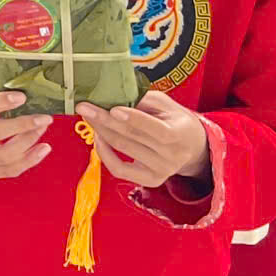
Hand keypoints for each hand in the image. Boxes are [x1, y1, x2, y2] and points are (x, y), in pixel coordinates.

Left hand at [79, 89, 212, 187]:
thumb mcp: (165, 104)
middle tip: (84, 107)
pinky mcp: (150, 180)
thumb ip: (143, 100)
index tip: (113, 108)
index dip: (134, 119)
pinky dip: (104, 153)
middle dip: (104, 120)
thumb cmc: (174, 119)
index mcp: (180, 134)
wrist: (192, 146)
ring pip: (122, 149)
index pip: (157, 129)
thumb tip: (112, 95)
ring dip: (100, 131)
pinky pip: (119, 169)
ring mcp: (161, 171)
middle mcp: (172, 156)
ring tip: (88, 116)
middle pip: (132, 137)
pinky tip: (98, 137)